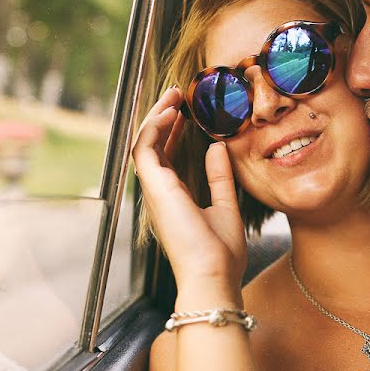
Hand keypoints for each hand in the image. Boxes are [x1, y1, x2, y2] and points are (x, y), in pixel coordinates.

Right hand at [132, 87, 246, 297]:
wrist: (213, 275)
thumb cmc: (220, 254)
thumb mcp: (225, 207)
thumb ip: (220, 178)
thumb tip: (217, 148)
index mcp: (175, 199)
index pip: (168, 158)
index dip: (174, 132)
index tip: (186, 112)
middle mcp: (160, 194)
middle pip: (153, 146)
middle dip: (162, 118)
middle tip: (177, 95)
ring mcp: (155, 191)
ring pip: (144, 143)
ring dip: (156, 117)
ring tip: (172, 96)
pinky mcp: (155, 188)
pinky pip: (145, 149)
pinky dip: (154, 128)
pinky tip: (169, 112)